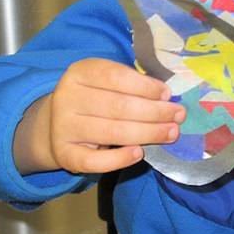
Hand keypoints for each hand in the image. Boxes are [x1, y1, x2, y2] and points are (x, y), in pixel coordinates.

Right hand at [14, 58, 184, 174]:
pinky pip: (95, 161)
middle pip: (119, 106)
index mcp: (80, 72)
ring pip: (112, 132)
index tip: (168, 94)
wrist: (55, 123)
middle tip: (178, 116)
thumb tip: (166, 98)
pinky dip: (120, 158)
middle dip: (155, 112)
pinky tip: (140, 153)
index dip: (146, 86)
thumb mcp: (105, 81)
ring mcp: (63, 127)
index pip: (116, 77)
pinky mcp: (64, 155)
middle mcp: (67, 98)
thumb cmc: (94, 97)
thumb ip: (131, 85)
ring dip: (148, 133)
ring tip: (171, 132)